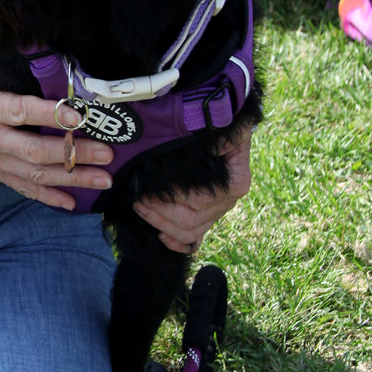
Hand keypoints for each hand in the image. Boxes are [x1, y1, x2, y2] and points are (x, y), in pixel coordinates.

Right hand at [0, 57, 113, 211]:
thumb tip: (32, 35)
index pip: (19, 111)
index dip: (50, 114)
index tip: (79, 116)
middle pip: (36, 151)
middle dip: (75, 154)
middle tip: (107, 152)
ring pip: (36, 174)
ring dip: (72, 178)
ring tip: (103, 179)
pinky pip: (22, 188)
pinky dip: (48, 197)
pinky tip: (71, 202)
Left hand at [132, 123, 252, 252]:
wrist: (228, 131)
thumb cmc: (217, 129)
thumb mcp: (212, 131)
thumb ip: (199, 147)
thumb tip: (174, 161)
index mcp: (235, 183)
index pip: (198, 200)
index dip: (169, 199)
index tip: (145, 191)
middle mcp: (229, 201)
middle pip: (192, 221)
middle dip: (159, 213)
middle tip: (137, 201)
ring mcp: (219, 212)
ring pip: (190, 232)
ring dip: (161, 224)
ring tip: (140, 209)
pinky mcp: (210, 217)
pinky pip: (195, 239)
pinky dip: (177, 242)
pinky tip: (160, 236)